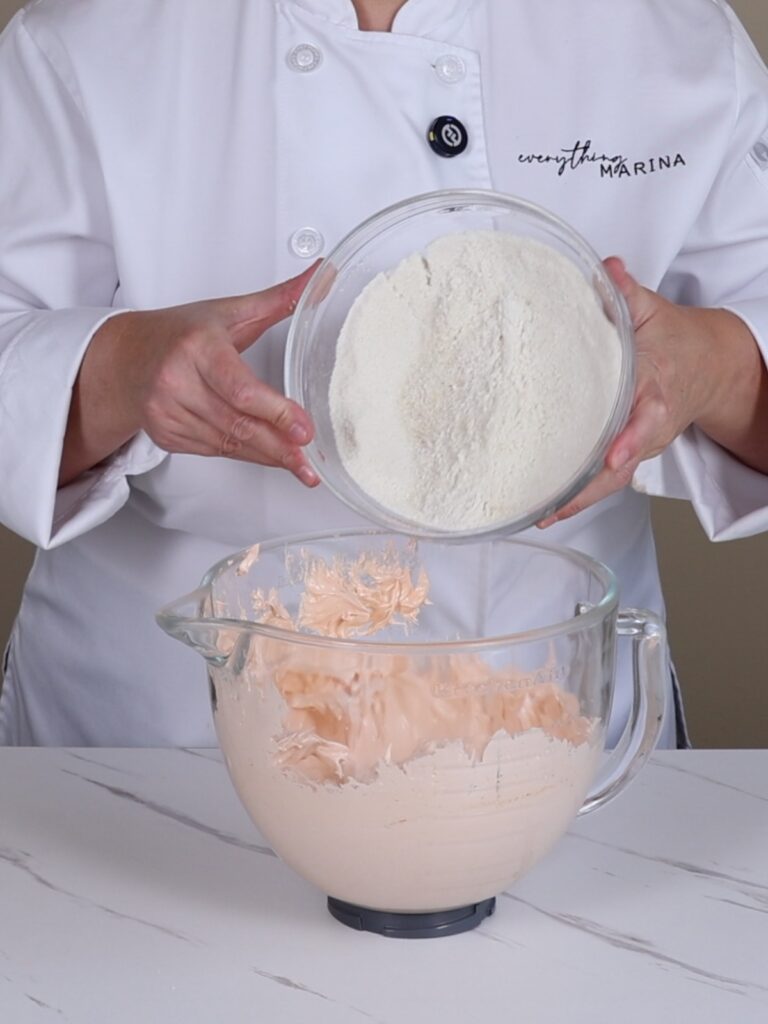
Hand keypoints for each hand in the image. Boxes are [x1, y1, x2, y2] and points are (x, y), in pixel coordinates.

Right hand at [60, 265, 320, 487]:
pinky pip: (214, 452)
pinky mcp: (165, 434)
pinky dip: (245, 455)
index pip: (241, 389)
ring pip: (228, 444)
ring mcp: (167, 411)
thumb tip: (323, 276)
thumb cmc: (182, 333)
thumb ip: (280, 299)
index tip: (304, 430)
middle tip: (309, 462)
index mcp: (197, 346)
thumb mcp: (230, 311)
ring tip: (298, 463)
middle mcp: (176, 380)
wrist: (125, 358)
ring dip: (266, 456)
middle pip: (237, 424)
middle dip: (279, 447)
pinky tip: (267, 455)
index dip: (275, 413)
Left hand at [538, 257, 767, 527]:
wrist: (708, 367)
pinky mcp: (626, 454)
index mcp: (656, 389)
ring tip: (543, 514)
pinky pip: (603, 480)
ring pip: (611, 479)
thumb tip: (608, 269)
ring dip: (578, 499)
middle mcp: (648, 425)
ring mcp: (638, 444)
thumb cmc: (675, 341)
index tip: (616, 453)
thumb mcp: (654, 311)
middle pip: (622, 463)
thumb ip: (627, 294)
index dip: (632, 438)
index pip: (647, 417)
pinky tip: (545, 509)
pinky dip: (577, 496)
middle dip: (591, 486)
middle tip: (557, 503)